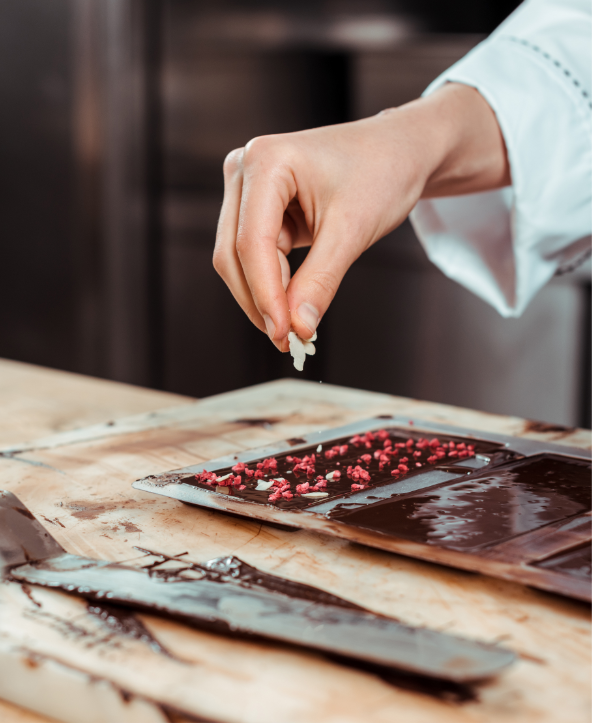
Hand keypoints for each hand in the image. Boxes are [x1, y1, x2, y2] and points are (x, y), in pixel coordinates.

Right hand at [213, 83, 508, 349]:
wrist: (398, 151)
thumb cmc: (381, 174)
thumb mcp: (352, 231)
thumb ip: (320, 281)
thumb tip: (298, 328)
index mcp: (265, 161)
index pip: (251, 241)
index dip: (265, 294)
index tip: (284, 334)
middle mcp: (245, 169)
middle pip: (234, 253)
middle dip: (260, 300)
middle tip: (288, 340)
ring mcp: (247, 188)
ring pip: (239, 259)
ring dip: (264, 296)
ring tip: (296, 326)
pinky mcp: (258, 208)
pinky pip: (254, 256)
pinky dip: (273, 284)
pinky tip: (294, 303)